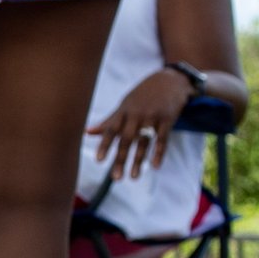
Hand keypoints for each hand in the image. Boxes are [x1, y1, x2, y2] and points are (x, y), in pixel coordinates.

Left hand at [88, 67, 190, 181]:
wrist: (171, 79)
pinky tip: (155, 166)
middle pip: (127, 139)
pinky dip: (159, 152)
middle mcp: (136, 114)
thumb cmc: (143, 94)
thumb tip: (87, 132)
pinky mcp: (168, 118)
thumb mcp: (125, 105)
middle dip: (121, 159)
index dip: (105, 145)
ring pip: (144, 141)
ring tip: (133, 177)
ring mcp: (153, 116)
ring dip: (138, 160)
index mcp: (124, 111)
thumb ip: (109, 121)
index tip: (99, 161)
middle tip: (115, 178)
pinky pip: (162, 138)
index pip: (111, 130)